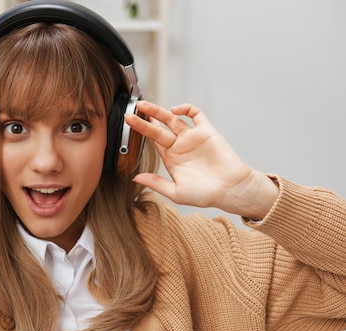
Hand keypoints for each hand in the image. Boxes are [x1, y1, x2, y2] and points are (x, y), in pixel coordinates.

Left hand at [125, 101, 278, 219]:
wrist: (231, 190)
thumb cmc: (206, 194)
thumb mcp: (176, 192)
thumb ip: (156, 183)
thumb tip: (136, 178)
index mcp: (171, 159)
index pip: (152, 141)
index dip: (141, 132)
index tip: (128, 125)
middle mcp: (180, 146)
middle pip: (158, 128)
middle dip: (144, 120)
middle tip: (130, 113)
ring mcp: (192, 137)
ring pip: (173, 119)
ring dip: (158, 111)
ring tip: (143, 105)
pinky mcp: (206, 131)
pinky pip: (195, 114)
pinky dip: (186, 109)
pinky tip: (175, 110)